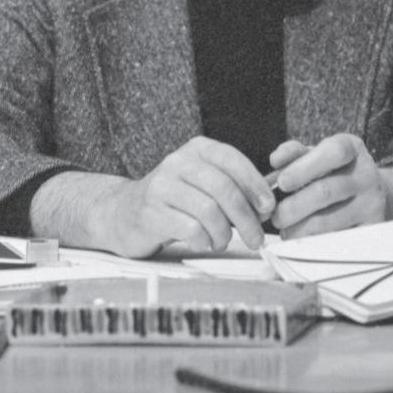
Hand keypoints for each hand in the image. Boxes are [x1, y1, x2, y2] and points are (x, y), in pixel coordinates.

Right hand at [35, 136, 275, 257]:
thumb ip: (234, 186)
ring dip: (225, 233)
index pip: (234, 161)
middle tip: (257, 239)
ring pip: (209, 211)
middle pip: (224, 189)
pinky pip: (190, 229)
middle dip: (247, 218)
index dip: (256, 186)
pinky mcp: (150, 212)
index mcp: (197, 149)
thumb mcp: (203, 183)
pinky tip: (204, 243)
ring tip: (224, 241)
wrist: (122, 213)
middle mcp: (178, 162)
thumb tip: (270, 204)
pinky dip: (204, 241)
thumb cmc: (175, 201)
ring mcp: (161, 186)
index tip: (268, 209)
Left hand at [268, 134, 388, 238]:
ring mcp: (372, 203)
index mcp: (352, 148)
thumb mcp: (316, 156)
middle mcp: (366, 174)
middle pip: (326, 191)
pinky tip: (302, 239)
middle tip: (276, 216)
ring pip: (328, 221)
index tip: (282, 183)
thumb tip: (276, 160)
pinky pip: (335, 240)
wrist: (369, 195)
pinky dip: (313, 242)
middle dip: (293, 206)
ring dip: (298, 229)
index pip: (334, 152)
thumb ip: (294, 154)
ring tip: (285, 229)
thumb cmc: (334, 172)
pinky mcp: (370, 230)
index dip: (304, 168)